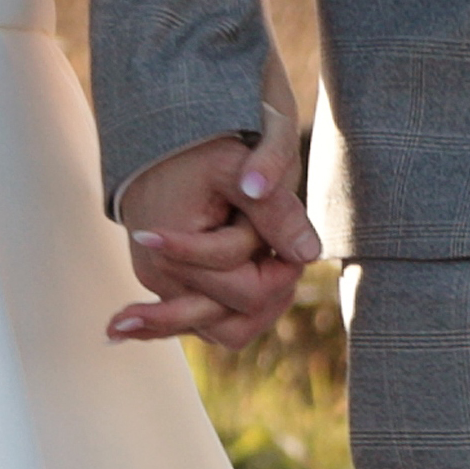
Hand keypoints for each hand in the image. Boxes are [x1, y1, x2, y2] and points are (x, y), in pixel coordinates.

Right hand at [109, 134, 315, 351]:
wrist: (160, 136)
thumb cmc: (201, 146)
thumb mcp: (240, 165)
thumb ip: (275, 209)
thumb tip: (308, 254)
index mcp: (169, 254)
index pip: (249, 293)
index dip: (283, 266)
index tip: (290, 227)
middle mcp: (161, 281)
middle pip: (238, 324)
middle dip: (271, 286)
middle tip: (279, 241)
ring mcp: (163, 290)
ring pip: (227, 332)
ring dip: (259, 304)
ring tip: (270, 257)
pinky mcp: (171, 289)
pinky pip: (213, 322)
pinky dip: (242, 306)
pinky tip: (259, 275)